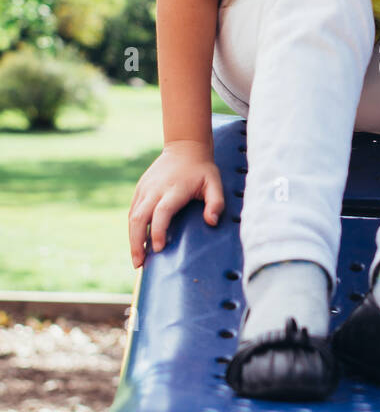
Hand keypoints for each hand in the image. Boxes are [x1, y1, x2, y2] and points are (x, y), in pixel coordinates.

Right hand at [129, 140, 223, 268]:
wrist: (185, 147)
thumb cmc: (202, 170)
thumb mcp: (215, 183)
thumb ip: (216, 203)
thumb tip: (211, 222)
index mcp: (174, 189)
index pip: (161, 212)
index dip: (157, 231)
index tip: (158, 249)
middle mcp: (155, 189)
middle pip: (139, 217)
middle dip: (136, 242)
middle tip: (139, 264)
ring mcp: (145, 189)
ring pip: (132, 217)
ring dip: (132, 239)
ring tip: (137, 260)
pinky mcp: (140, 189)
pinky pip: (132, 212)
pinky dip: (132, 229)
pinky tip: (137, 243)